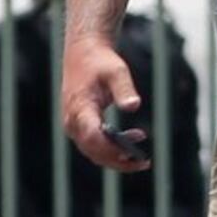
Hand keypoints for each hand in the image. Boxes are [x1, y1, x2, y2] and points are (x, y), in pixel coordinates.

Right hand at [62, 36, 148, 171]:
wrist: (83, 53)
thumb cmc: (100, 61)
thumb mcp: (116, 71)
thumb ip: (124, 89)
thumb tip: (134, 106)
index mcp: (80, 108)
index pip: (93, 137)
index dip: (111, 149)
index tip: (131, 155)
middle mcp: (73, 121)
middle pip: (94, 151)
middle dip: (118, 161)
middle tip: (143, 163)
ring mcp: (73, 125)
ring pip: (93, 152)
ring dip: (117, 156)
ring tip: (141, 156)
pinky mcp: (78, 125)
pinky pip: (93, 144)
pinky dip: (112, 148)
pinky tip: (133, 138)